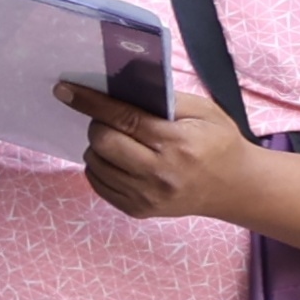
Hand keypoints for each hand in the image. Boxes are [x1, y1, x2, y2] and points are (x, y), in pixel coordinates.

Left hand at [59, 78, 256, 223]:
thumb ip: (164, 99)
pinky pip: (97, 183)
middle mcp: (159, 174)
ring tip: (121, 142)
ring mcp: (146, 196)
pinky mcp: (137, 210)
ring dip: (99, 147)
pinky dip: (100, 167)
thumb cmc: (218, 143)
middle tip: (111, 121)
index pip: (123, 119)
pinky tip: (120, 160)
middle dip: (99, 125)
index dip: (91, 103)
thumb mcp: (204, 112)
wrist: (235, 187)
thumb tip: (119, 89)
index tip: (65, 90)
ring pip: (94, 163)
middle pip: (102, 142)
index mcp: (178, 143)